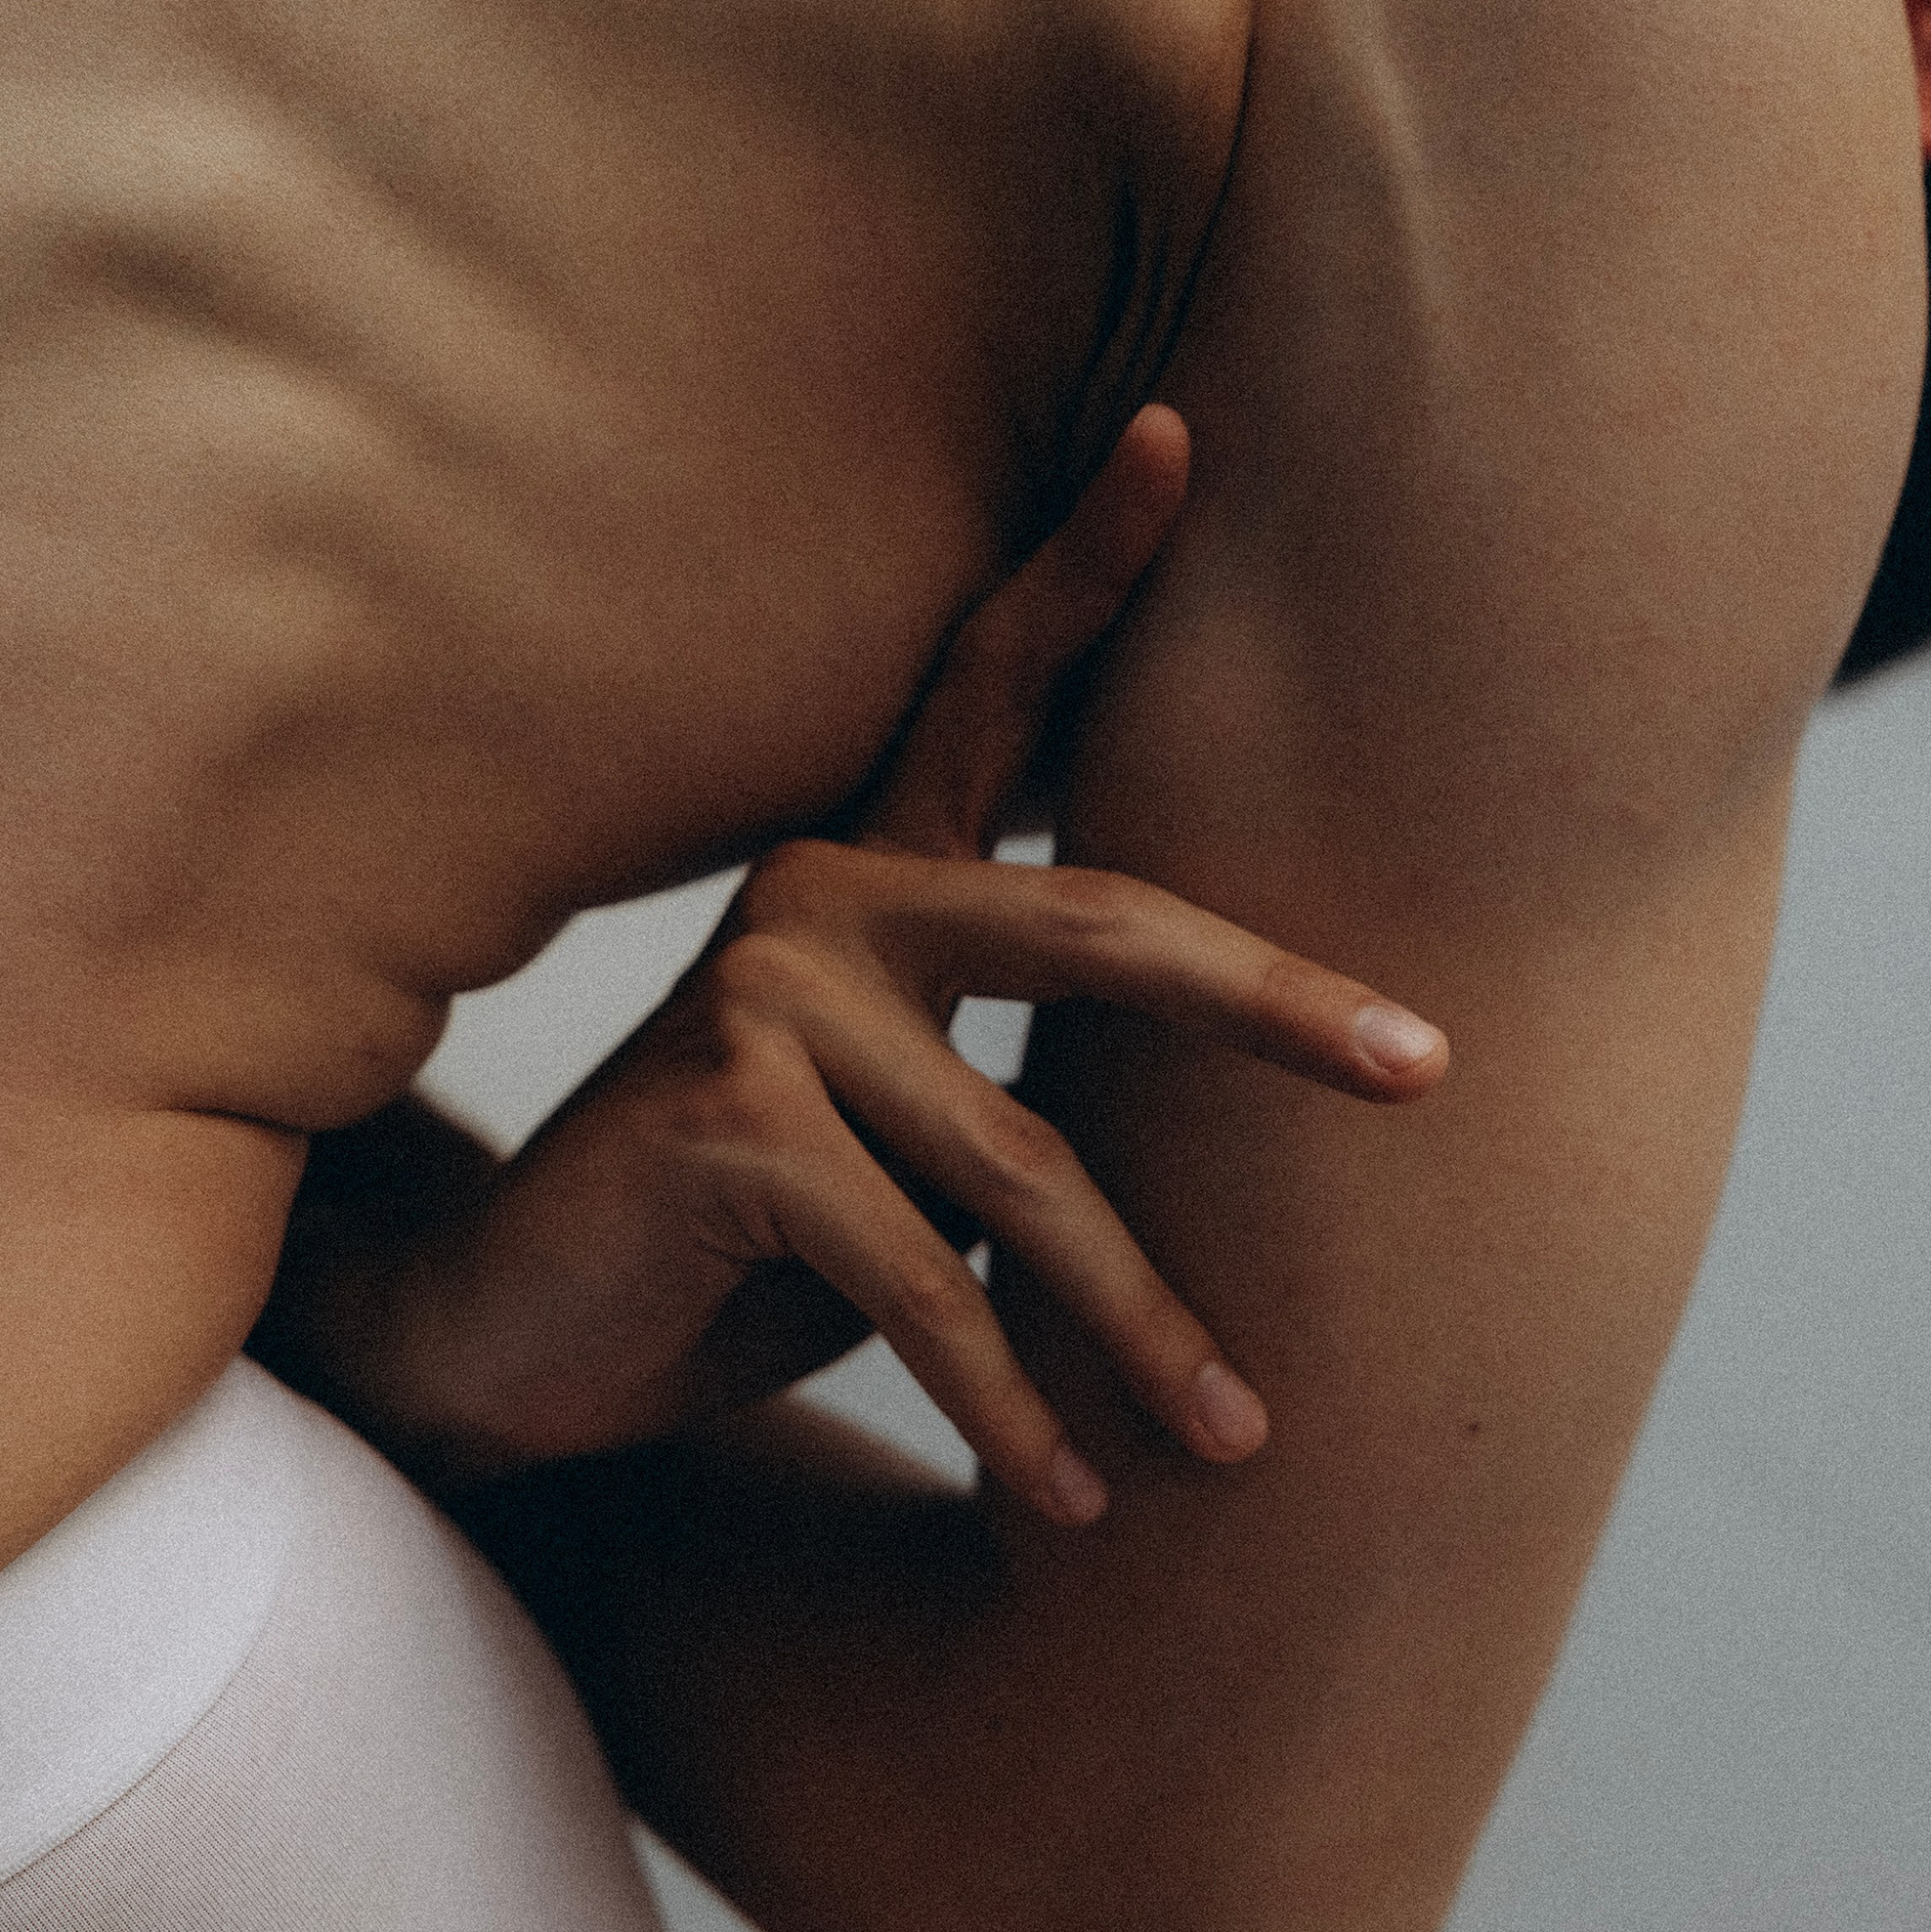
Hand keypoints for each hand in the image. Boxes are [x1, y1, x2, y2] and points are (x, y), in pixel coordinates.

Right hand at [302, 408, 1446, 1522]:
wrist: (503, 1342)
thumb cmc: (730, 1253)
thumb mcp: (901, 1162)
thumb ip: (1017, 1111)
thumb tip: (1253, 1179)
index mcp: (865, 882)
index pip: (986, 692)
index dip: (1085, 563)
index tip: (1180, 434)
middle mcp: (820, 899)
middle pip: (1097, 926)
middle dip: (1276, 1007)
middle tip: (1427, 1069)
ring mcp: (766, 995)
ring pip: (1024, 1172)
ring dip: (1142, 1328)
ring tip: (1234, 1439)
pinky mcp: (726, 1117)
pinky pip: (924, 1280)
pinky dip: (1014, 1405)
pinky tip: (1074, 1496)